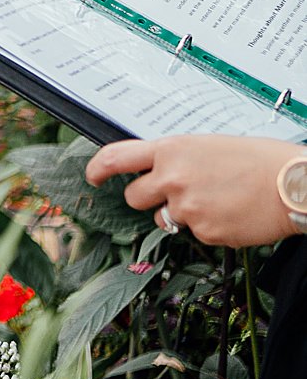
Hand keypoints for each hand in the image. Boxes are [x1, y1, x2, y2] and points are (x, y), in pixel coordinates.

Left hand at [86, 135, 305, 246]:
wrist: (293, 184)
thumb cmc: (257, 160)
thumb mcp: (206, 146)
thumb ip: (176, 158)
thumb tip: (157, 170)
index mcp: (171, 150)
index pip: (116, 157)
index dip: (97, 168)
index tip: (91, 176)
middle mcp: (172, 178)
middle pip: (134, 196)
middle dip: (147, 198)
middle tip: (172, 194)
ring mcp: (186, 207)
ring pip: (164, 218)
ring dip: (179, 214)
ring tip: (214, 200)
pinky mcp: (204, 231)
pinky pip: (195, 233)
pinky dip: (209, 227)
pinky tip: (231, 213)